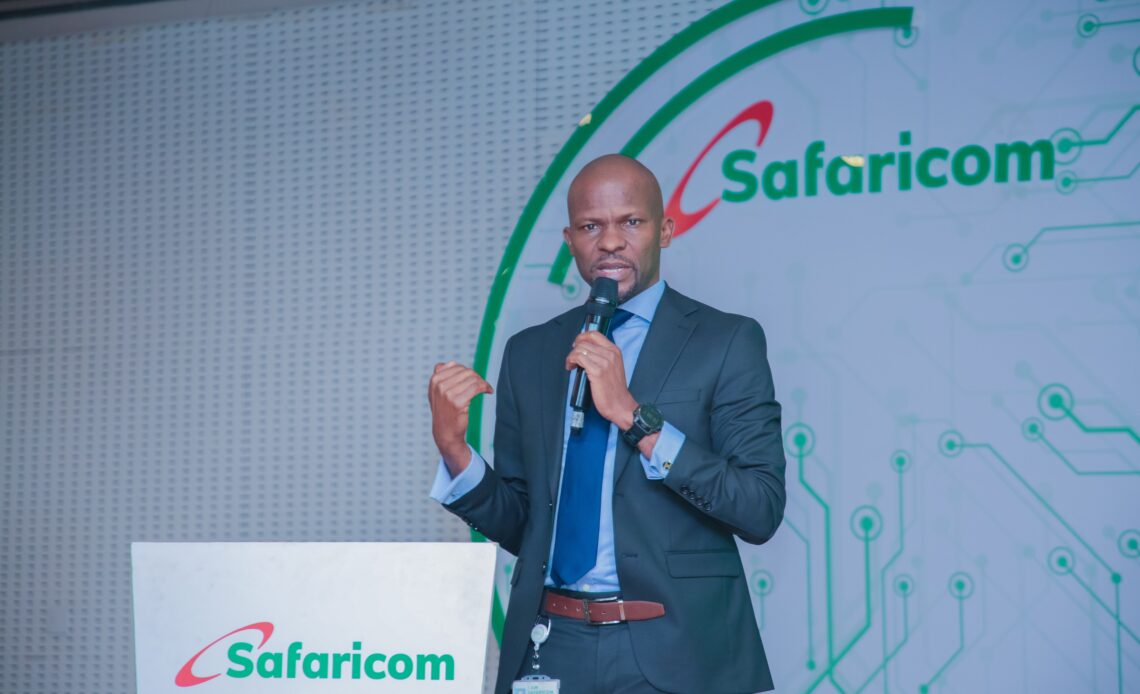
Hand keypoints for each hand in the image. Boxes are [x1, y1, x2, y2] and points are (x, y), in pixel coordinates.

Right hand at [428, 361, 492, 475]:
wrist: (445, 432)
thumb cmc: (444, 411)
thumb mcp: (437, 392)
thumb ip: (442, 375)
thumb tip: (453, 362)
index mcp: (434, 380)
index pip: (456, 366)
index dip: (468, 372)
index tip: (474, 379)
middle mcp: (439, 385)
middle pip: (466, 371)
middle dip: (477, 377)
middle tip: (483, 385)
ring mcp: (447, 393)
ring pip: (473, 379)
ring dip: (483, 383)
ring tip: (486, 389)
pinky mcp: (457, 402)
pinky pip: (477, 387)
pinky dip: (485, 387)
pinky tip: (489, 391)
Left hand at [565, 331, 638, 429]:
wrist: (620, 405)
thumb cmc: (615, 390)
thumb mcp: (613, 367)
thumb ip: (602, 356)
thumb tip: (585, 350)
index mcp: (615, 351)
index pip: (595, 334)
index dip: (582, 337)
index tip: (576, 344)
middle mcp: (610, 354)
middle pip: (585, 341)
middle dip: (574, 349)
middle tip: (572, 358)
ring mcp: (604, 362)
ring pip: (580, 349)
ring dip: (571, 356)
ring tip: (571, 364)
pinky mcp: (597, 371)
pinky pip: (579, 358)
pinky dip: (571, 361)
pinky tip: (571, 367)